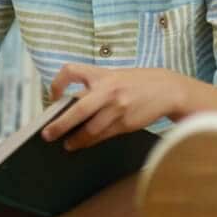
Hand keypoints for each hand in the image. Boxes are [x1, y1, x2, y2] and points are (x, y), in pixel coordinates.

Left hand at [44, 65, 191, 150]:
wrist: (168, 90)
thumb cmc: (138, 82)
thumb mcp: (116, 76)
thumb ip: (95, 87)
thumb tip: (70, 106)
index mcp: (103, 74)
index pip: (72, 71)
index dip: (58, 83)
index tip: (53, 96)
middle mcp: (109, 90)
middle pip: (78, 109)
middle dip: (59, 124)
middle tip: (48, 134)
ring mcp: (118, 108)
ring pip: (90, 129)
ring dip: (75, 139)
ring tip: (67, 144)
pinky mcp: (126, 123)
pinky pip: (103, 136)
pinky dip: (90, 141)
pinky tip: (84, 143)